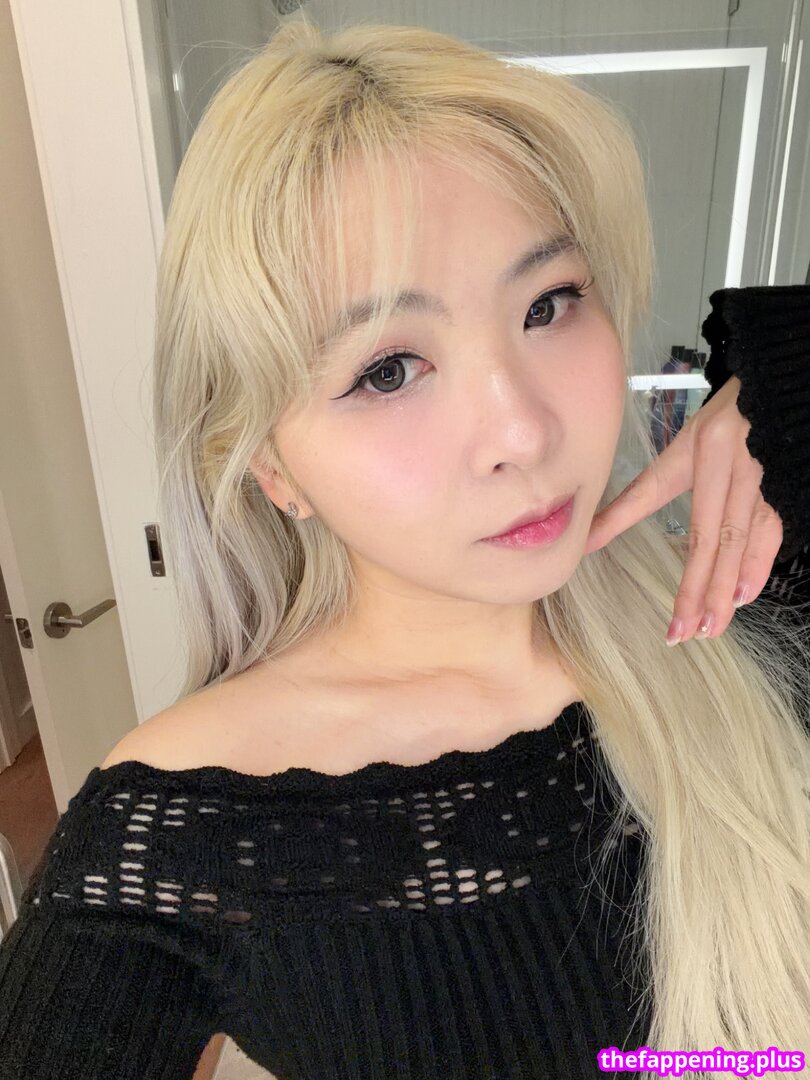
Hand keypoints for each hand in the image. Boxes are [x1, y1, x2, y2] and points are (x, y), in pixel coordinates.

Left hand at [583, 375, 784, 644]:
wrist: (770, 391)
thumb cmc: (714, 423)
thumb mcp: (672, 454)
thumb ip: (631, 500)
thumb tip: (586, 541)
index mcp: (707, 455)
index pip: (698, 534)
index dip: (688, 584)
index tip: (673, 624)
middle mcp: (740, 472)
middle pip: (723, 546)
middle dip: (707, 596)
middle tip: (690, 635)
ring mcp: (765, 483)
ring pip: (750, 543)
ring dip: (731, 587)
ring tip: (714, 624)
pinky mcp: (781, 491)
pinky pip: (772, 533)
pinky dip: (758, 566)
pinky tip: (746, 592)